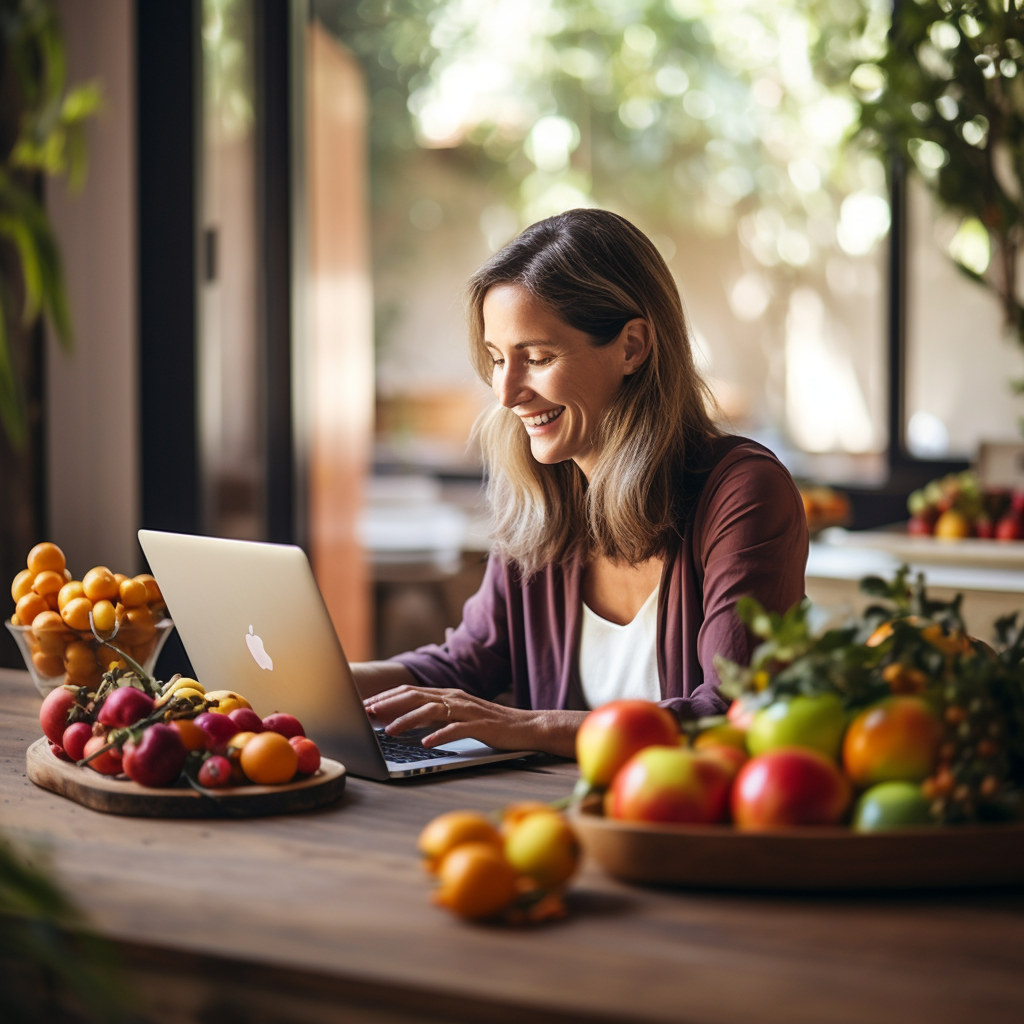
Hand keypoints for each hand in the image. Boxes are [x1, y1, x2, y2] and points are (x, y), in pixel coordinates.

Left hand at [362, 685, 585, 756]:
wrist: (527, 726)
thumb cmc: (490, 725)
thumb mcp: (458, 716)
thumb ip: (435, 716)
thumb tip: (402, 722)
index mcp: (449, 694)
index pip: (411, 691)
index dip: (387, 696)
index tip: (366, 704)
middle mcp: (456, 698)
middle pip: (416, 696)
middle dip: (389, 704)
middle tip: (368, 712)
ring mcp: (468, 710)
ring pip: (432, 710)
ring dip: (407, 720)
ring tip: (389, 731)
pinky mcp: (481, 725)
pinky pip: (457, 729)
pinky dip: (440, 735)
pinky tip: (426, 743)